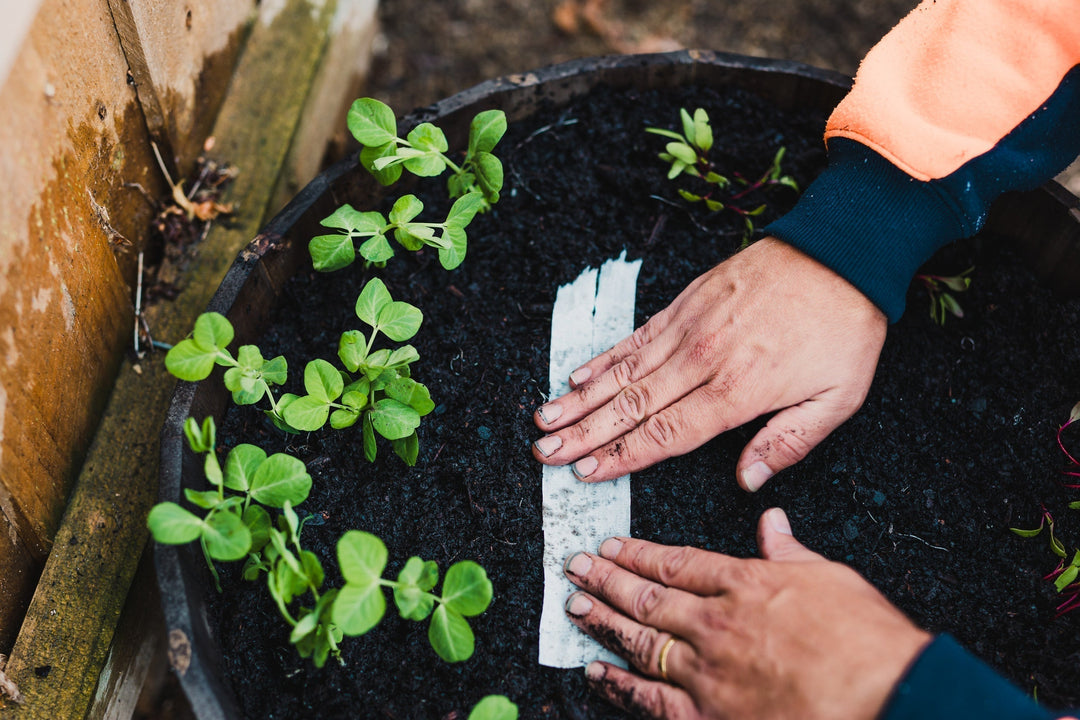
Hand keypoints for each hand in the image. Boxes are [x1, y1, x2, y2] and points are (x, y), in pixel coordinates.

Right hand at [532, 237, 886, 488]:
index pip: (667, 434)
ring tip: (544, 418)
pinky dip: (604, 358)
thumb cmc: (842, 327)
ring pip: (624, 372)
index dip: (622, 456)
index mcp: (738, 390)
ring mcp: (689, 327)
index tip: (586, 473)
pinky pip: (636, 336)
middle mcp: (703, 360)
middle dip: (584, 433)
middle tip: (544, 452)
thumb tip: (749, 481)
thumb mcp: (838, 397)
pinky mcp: (686, 301)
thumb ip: (788, 442)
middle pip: (631, 406)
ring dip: (580, 398)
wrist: (842, 250)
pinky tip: (578, 374)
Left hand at [563, 508, 931, 718]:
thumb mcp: (831, 578)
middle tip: (574, 566)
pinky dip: (617, 684)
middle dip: (605, 579)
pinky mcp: (709, 716)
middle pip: (647, 596)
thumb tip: (772, 521)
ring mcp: (708, 671)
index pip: (676, 562)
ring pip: (639, 640)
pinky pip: (650, 698)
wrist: (888, 699)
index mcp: (745, 583)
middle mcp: (717, 623)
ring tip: (573, 606)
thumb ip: (789, 551)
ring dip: (601, 621)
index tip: (611, 545)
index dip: (637, 553)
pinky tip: (594, 671)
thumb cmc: (867, 641)